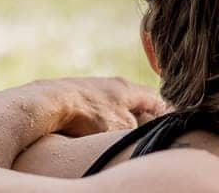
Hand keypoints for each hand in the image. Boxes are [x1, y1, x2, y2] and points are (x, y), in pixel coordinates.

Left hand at [25, 77, 167, 136]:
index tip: (168, 126)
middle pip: (135, 101)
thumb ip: (140, 127)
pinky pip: (97, 108)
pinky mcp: (76, 96)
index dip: (164, 114)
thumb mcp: (122, 126)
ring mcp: (93, 88)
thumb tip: (148, 130)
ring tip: (118, 134)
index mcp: (128, 88)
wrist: (50, 102)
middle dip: (142, 117)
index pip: (156, 99)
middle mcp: (112, 84)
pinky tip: (95, 129)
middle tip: (145, 132)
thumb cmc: (88, 115)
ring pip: (115, 105)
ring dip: (120, 119)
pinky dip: (101, 119)